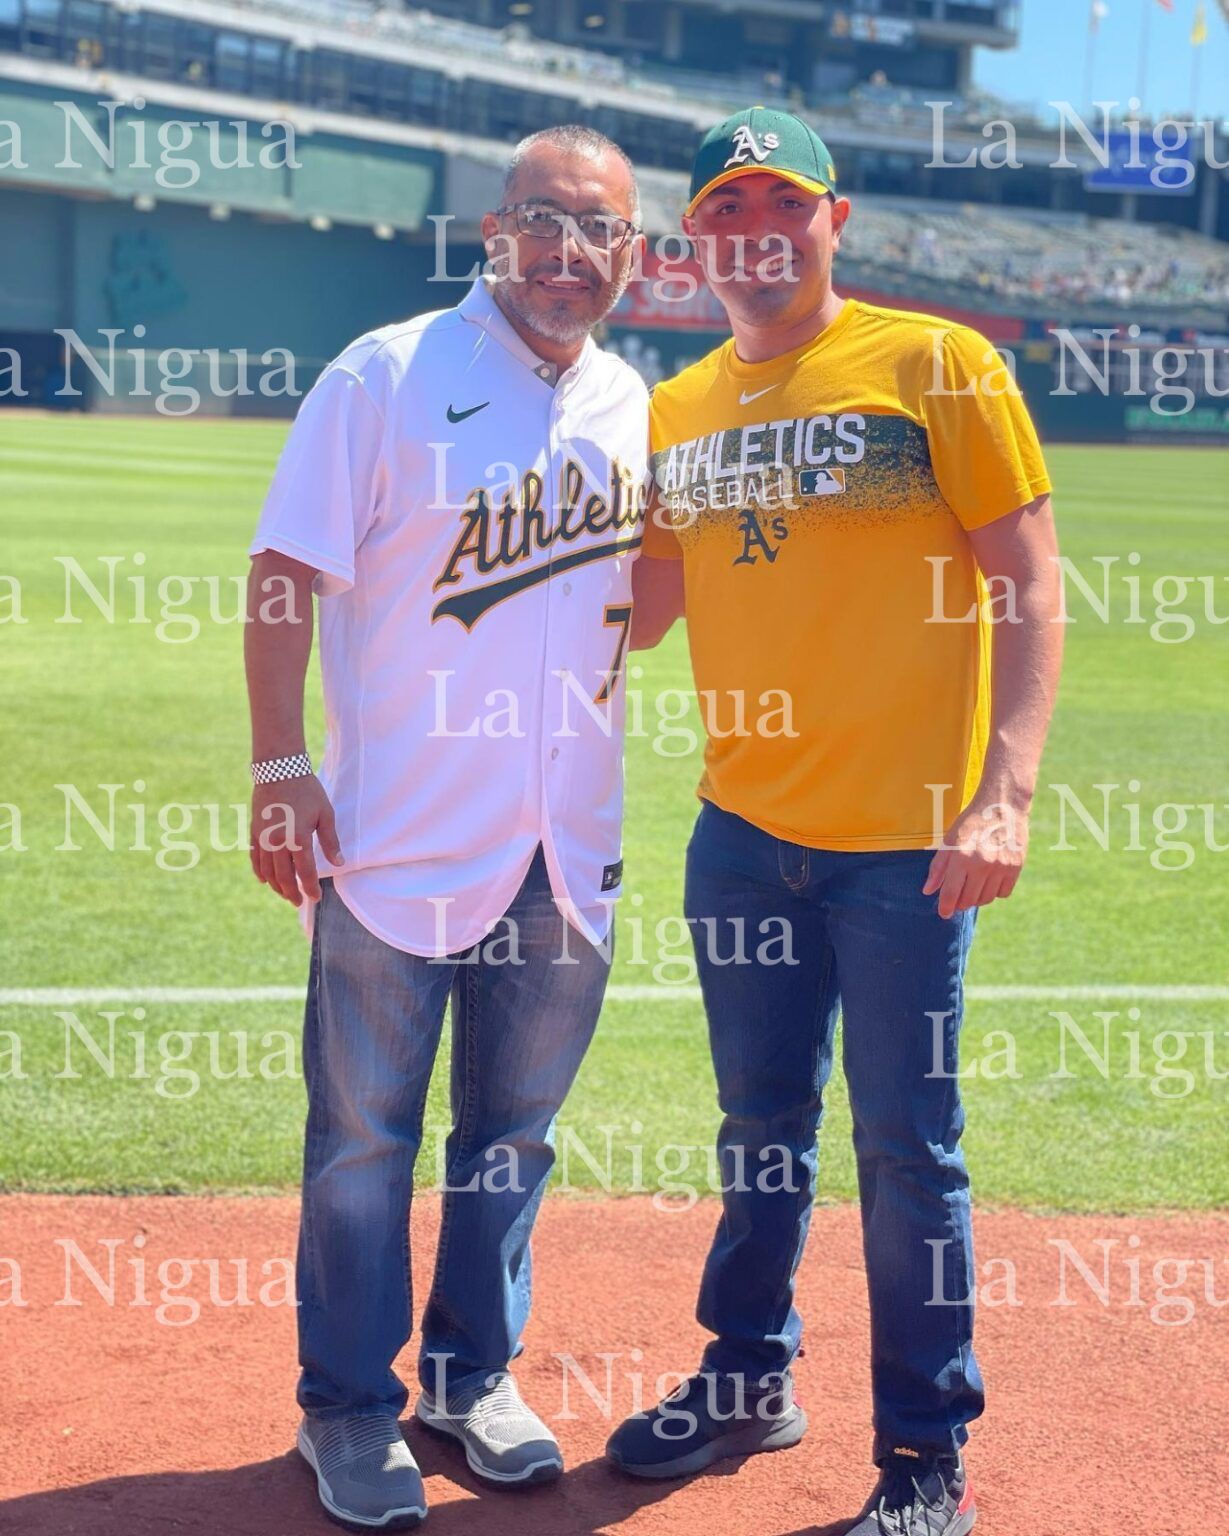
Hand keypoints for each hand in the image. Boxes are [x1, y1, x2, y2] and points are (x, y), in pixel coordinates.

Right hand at [249, 776, 343, 905]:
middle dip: (292, 892)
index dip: (310, 888)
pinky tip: (265, 880)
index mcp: (298, 839)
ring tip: (285, 894)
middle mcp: (278, 842)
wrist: (279, 770)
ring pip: (267, 871)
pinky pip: (255, 858)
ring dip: (276, 886)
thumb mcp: (325, 814)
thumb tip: (338, 863)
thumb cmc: (307, 791)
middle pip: (284, 877)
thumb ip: (330, 841)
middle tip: (299, 902)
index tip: (315, 898)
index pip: (305, 873)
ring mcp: (263, 838)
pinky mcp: (255, 832)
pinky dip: (260, 872)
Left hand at [923, 797, 1028, 919]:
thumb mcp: (949, 841)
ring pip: (986, 899)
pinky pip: (1003, 893)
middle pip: (969, 900)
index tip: (944, 913)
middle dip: (960, 903)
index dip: (946, 907)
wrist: (1003, 806)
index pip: (952, 893)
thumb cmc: (971, 822)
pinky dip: (994, 892)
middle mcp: (982, 865)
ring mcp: (1001, 867)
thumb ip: (938, 868)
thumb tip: (928, 891)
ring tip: (972, 887)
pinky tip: (988, 881)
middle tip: (957, 897)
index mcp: (962, 858)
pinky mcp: (1016, 867)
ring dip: (976, 899)